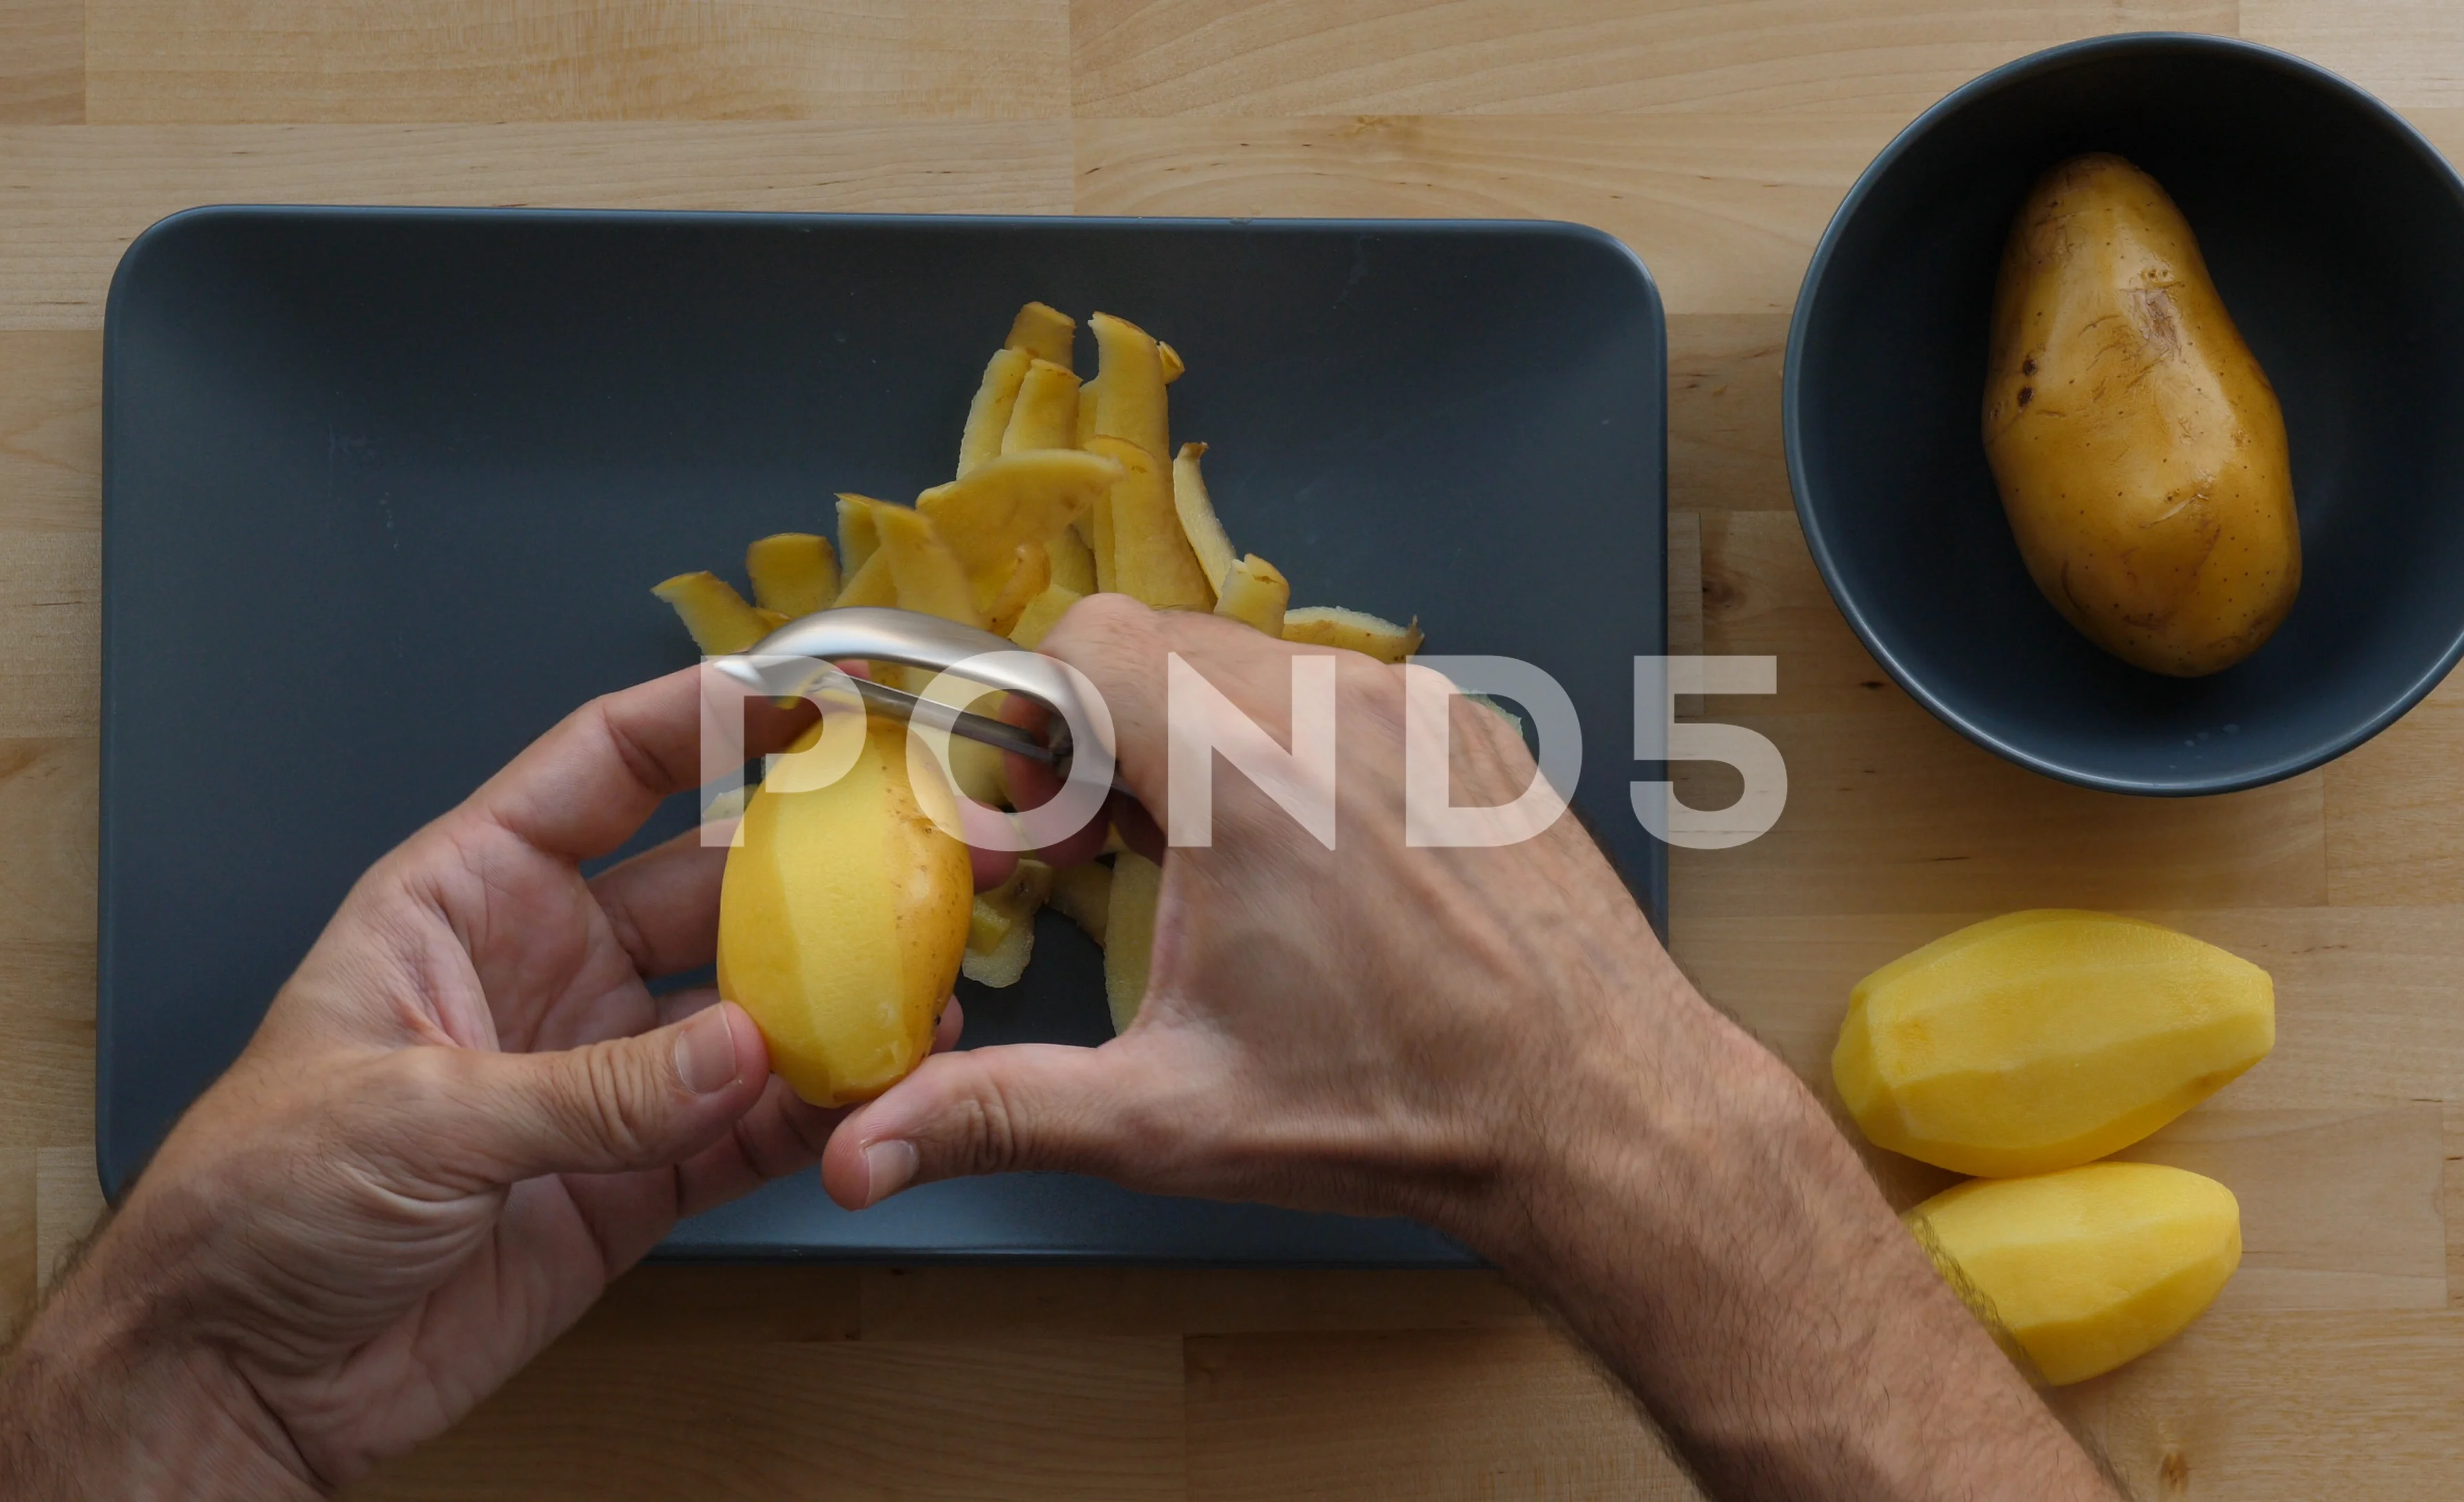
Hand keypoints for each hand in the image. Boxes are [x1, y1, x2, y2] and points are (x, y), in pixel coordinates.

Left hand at [0, 669, 952, 1497]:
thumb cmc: (260, 1201)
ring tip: (916, 989)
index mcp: (467, 897)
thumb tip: (741, 1052)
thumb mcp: (414, 1116)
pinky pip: (743, 1130)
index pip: (601, 770)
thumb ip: (590, 1088)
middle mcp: (547, 967)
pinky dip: (812, 1114)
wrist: (240, 1374)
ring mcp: (600, 1072)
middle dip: (807, 866)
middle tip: (905, 852)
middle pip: (705, 885)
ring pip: (744, 1009)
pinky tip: (874, 1093)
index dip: (703, 718)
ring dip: (827, 1000)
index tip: (804, 694)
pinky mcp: (631, 1179)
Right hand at [824, 595, 1683, 1223]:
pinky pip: (1341, 689)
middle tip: (1101, 853)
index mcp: (1243, 773)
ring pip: (1249, 662)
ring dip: (1194, 737)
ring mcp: (1414, 708)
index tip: (1033, 821)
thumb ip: (997, 1112)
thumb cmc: (1407, 1108)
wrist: (1597, 1109)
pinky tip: (1305, 859)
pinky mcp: (1469, 729)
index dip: (1027, 725)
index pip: (1080, 643)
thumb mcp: (1170, 1116)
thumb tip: (866, 1150)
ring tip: (1204, 864)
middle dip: (1098, 736)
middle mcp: (1332, 708)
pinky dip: (1292, 744)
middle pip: (1155, 646)